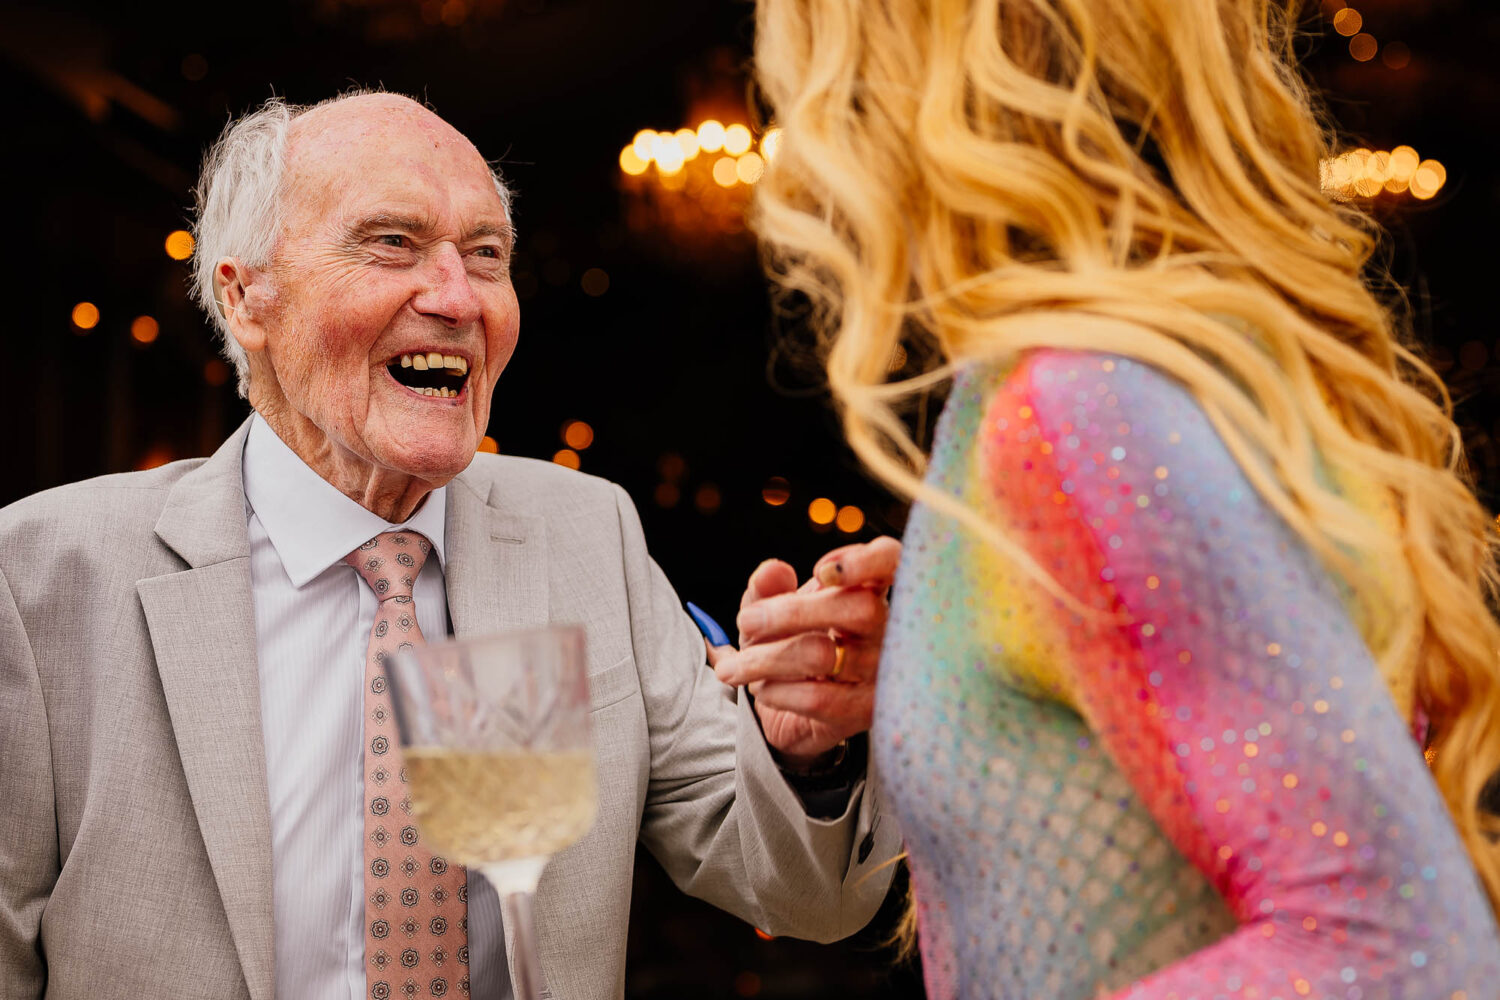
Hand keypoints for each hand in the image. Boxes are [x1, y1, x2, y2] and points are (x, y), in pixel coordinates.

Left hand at [708, 537, 900, 768]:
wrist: (791, 713)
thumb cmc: (788, 649)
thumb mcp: (769, 614)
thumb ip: (767, 588)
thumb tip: (771, 571)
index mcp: (866, 591)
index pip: (890, 563)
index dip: (868, 560)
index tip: (820, 570)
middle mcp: (886, 630)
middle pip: (859, 609)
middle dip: (791, 613)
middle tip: (746, 621)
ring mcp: (880, 673)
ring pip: (823, 655)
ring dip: (765, 659)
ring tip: (735, 667)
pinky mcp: (863, 711)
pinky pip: (817, 698)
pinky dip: (776, 691)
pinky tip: (762, 689)